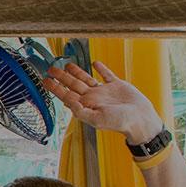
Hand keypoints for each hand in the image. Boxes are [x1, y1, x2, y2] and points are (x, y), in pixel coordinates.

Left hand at [43, 61, 166, 143]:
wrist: (140, 119)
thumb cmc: (119, 122)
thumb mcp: (97, 119)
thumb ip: (80, 111)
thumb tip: (67, 101)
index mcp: (86, 105)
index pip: (66, 94)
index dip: (55, 88)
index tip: (45, 80)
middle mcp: (93, 97)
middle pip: (73, 84)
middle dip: (61, 77)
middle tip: (51, 69)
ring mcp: (104, 91)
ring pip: (87, 78)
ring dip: (76, 72)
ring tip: (67, 65)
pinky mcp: (117, 85)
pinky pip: (106, 74)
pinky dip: (101, 68)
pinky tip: (95, 63)